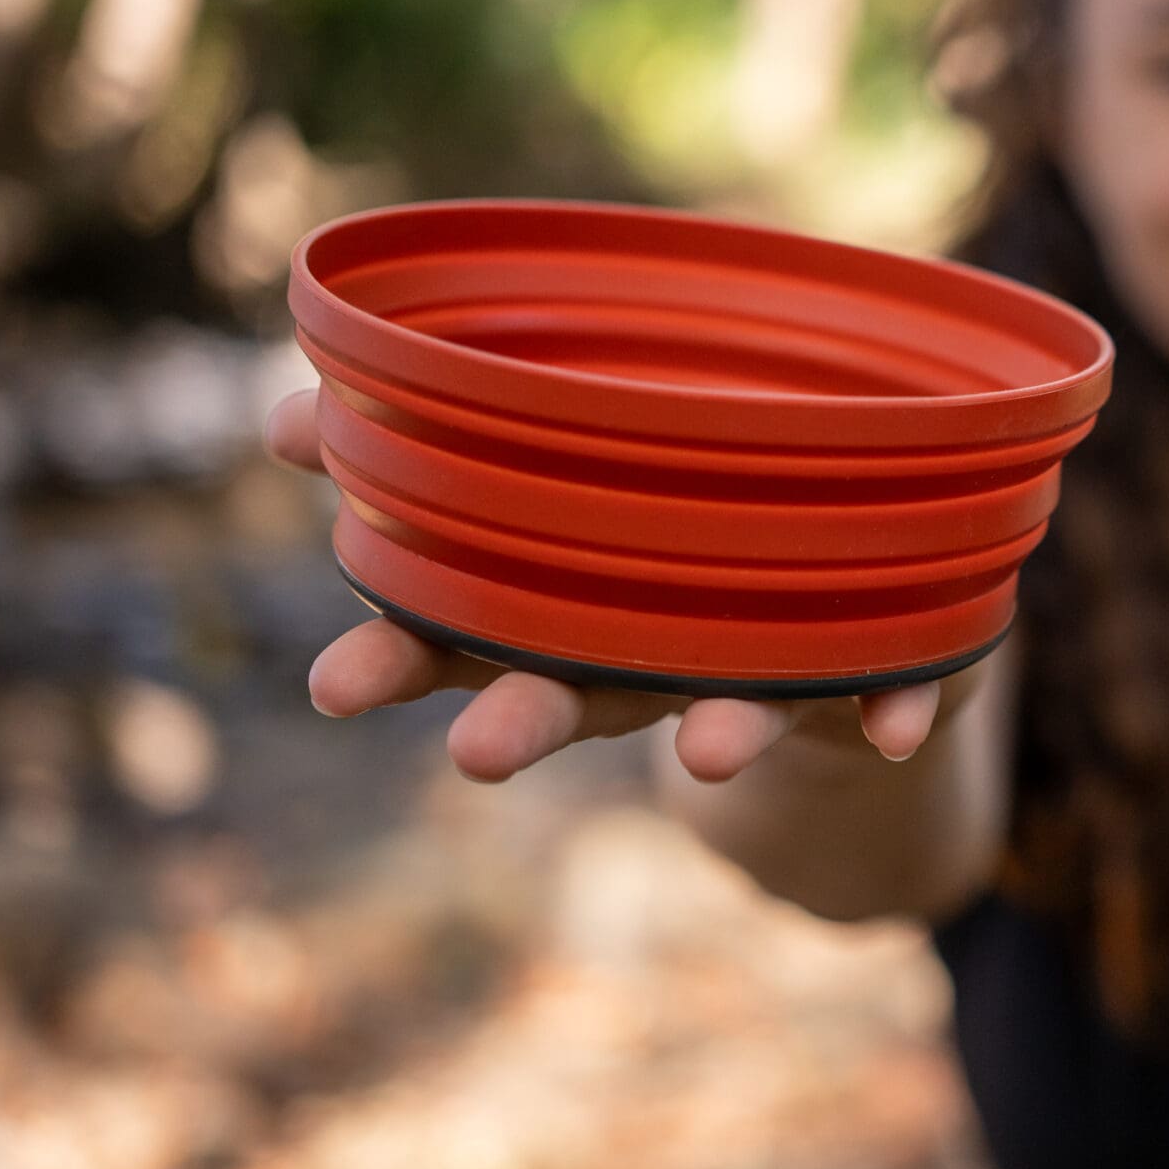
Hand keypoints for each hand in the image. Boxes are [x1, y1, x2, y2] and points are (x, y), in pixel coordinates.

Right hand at [263, 389, 949, 783]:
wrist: (854, 620)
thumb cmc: (681, 527)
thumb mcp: (565, 466)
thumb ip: (440, 433)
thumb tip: (274, 413)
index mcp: (574, 605)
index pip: (470, 633)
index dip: (406, 655)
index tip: (331, 684)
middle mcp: (659, 652)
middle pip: (582, 693)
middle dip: (530, 721)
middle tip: (475, 752)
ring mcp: (766, 666)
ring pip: (731, 703)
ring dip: (721, 732)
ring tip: (707, 754)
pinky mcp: (878, 666)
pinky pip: (893, 690)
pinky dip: (894, 708)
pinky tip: (893, 728)